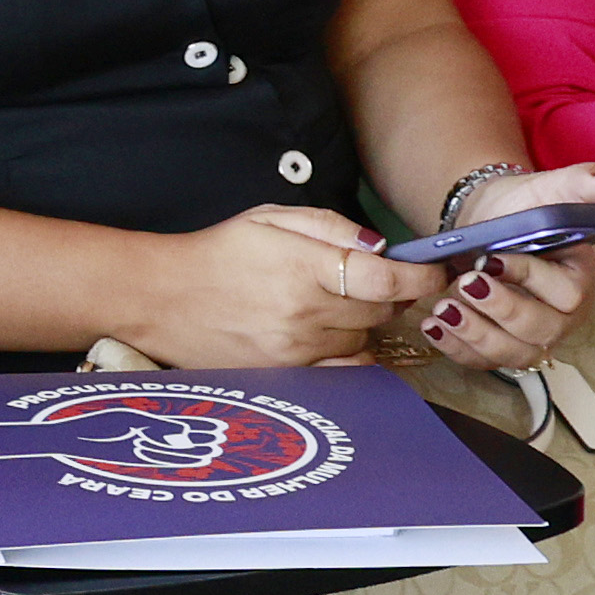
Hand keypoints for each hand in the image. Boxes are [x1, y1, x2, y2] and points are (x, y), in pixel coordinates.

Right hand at [113, 202, 417, 368]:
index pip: (388, 280)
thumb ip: (330, 226)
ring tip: (337, 305)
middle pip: (383, 312)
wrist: (161, 298)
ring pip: (366, 341)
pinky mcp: (288, 376)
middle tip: (375, 281)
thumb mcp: (269, 219)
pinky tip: (336, 338)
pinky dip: (352, 355)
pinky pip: (345, 371)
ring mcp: (298, 351)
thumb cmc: (217, 253)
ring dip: (366, 324)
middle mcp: (307, 314)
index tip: (434, 270)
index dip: (422, 276)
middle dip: (391, 295)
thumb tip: (380, 246)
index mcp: (305, 267)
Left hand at [407, 164, 594, 373]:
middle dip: (500, 310)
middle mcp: (563, 315)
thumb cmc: (521, 210)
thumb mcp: (544, 190)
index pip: (566, 293)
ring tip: (444, 308)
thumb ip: (575, 185)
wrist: (488, 224)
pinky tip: (433, 328)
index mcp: (580, 277)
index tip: (493, 259)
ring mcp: (534, 336)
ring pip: (512, 353)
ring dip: (475, 335)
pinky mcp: (504, 348)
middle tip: (466, 283)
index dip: (529, 279)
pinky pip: (483, 362)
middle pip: (540, 331)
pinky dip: (456, 349)